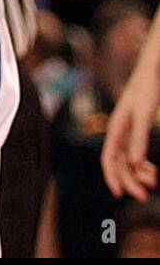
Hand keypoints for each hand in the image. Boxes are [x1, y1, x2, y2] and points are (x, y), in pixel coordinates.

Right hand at [102, 69, 159, 200]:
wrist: (152, 69)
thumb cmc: (148, 87)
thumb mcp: (144, 113)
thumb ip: (139, 136)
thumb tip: (136, 162)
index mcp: (116, 126)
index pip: (109, 157)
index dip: (112, 176)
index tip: (119, 194)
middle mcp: (119, 130)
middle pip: (118, 162)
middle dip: (129, 180)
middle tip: (145, 196)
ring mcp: (128, 130)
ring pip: (127, 159)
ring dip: (137, 173)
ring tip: (154, 182)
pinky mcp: (137, 128)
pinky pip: (135, 152)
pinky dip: (142, 164)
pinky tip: (152, 170)